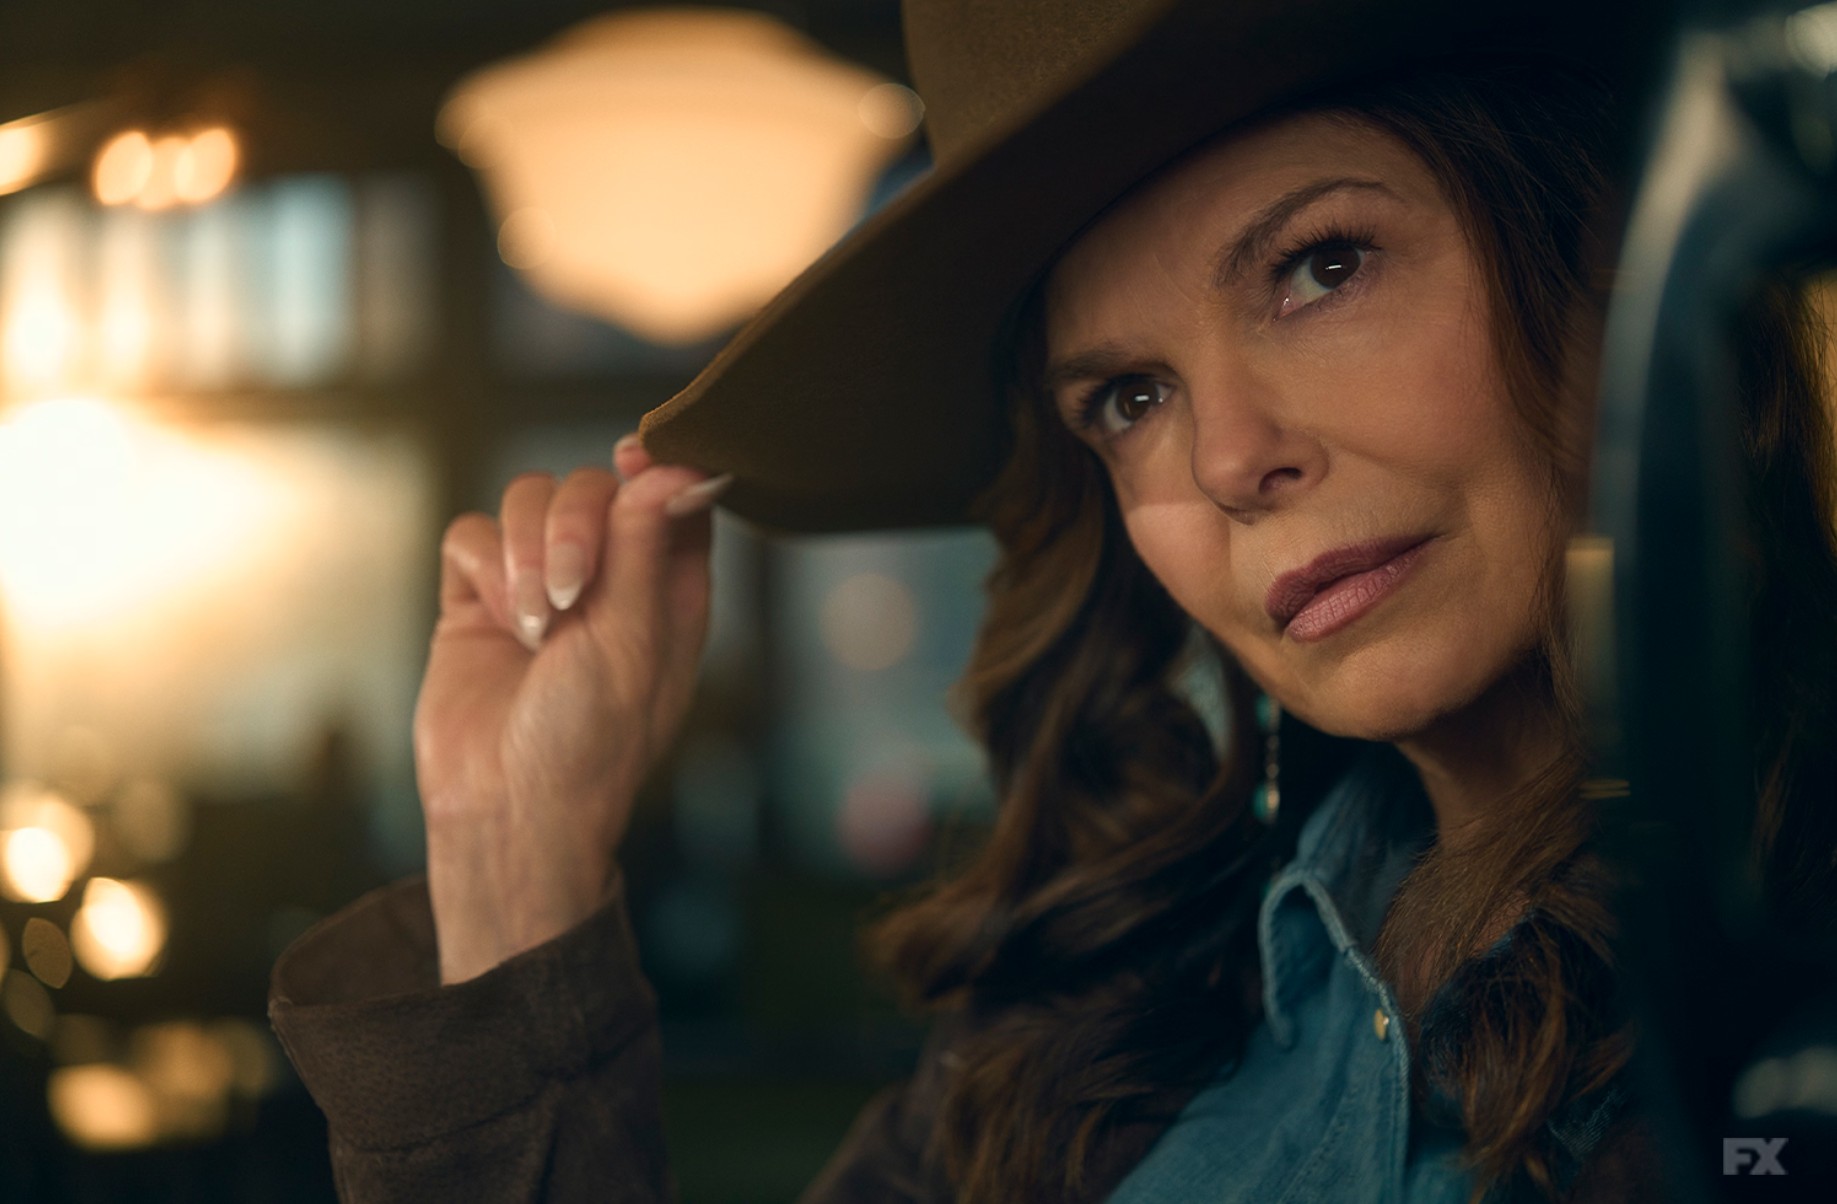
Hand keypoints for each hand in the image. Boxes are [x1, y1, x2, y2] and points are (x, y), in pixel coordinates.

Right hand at [413, 436, 728, 982]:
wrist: (507, 808)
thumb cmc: (591, 741)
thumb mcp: (633, 640)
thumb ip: (647, 546)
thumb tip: (677, 465)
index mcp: (666, 586)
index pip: (669, 491)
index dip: (654, 464)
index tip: (632, 458)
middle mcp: (607, 576)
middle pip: (591, 485)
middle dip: (575, 522)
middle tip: (569, 588)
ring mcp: (538, 582)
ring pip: (528, 498)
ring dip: (527, 549)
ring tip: (535, 623)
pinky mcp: (477, 597)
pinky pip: (473, 535)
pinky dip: (486, 566)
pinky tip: (502, 623)